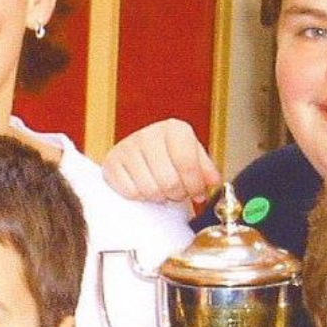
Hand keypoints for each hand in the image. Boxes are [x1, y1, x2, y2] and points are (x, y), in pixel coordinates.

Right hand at [102, 119, 220, 203]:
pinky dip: (140, 197)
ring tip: (161, 191)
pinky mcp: (111, 162)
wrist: (140, 155)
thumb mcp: (192, 159)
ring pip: (149, 190)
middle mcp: (149, 134)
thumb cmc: (170, 158)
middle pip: (169, 181)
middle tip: (177, 193)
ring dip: (159, 197)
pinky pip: (130, 192)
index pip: (187, 163)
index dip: (194, 185)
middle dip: (177, 194)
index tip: (197, 194)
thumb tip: (214, 180)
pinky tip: (144, 189)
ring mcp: (127, 147)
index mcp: (174, 128)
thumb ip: (206, 170)